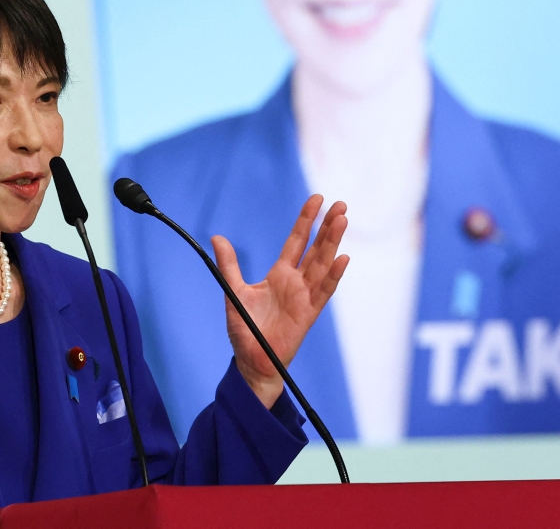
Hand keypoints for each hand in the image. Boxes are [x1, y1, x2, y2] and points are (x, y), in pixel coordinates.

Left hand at [213, 195, 348, 408]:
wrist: (252, 360)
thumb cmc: (245, 328)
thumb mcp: (233, 291)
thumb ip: (229, 265)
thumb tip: (217, 238)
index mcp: (280, 274)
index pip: (297, 241)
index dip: (307, 220)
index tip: (317, 200)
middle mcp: (296, 282)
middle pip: (316, 248)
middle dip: (327, 226)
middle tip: (340, 204)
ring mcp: (305, 297)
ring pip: (323, 264)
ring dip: (333, 243)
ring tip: (342, 221)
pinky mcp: (308, 314)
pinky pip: (324, 292)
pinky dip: (333, 276)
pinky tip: (342, 258)